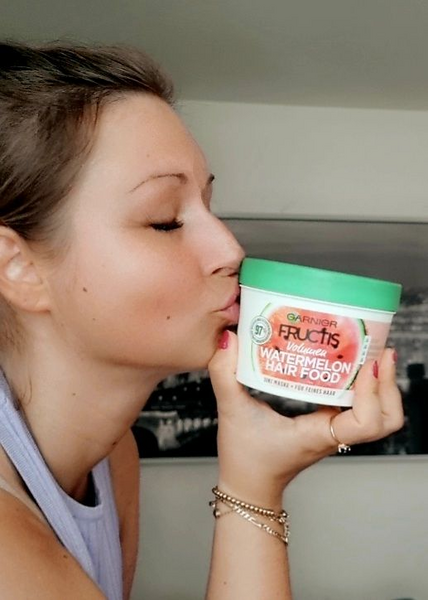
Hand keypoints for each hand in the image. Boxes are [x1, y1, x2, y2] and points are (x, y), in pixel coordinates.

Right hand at [208, 330, 403, 507]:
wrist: (249, 487)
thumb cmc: (245, 459)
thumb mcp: (231, 412)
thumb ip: (225, 375)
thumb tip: (230, 339)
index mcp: (318, 434)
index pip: (365, 423)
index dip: (373, 394)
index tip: (368, 365)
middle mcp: (334, 434)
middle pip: (386, 418)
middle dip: (389, 385)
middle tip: (380, 351)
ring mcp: (335, 431)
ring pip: (380, 416)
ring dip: (383, 387)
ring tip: (375, 353)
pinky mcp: (330, 425)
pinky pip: (362, 409)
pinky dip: (367, 388)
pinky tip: (353, 363)